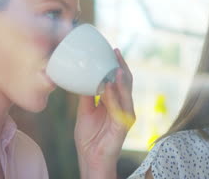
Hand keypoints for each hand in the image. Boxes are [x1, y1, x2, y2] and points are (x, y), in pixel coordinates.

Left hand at [74, 48, 134, 178]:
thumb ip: (87, 95)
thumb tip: (82, 77)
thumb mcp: (85, 110)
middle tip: (115, 52)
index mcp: (115, 102)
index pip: (119, 80)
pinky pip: (119, 108)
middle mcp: (123, 106)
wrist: (90, 158)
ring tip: (116, 66)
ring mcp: (124, 116)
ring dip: (120, 79)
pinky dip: (114, 96)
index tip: (111, 51)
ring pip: (126, 93)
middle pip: (126, 83)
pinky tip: (108, 86)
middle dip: (121, 66)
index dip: (117, 65)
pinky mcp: (122, 125)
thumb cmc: (89, 136)